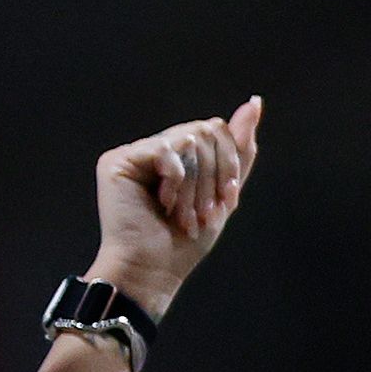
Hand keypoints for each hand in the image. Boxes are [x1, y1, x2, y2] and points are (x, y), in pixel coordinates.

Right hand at [86, 97, 260, 318]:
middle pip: (205, 131)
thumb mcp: (223, 192)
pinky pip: (164, 149)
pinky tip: (162, 202)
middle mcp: (152, 151)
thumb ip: (238, 149)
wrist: (153, 268)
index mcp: (176, 157)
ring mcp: (133, 155)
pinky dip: (175, 179)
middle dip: (214, 175)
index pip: (216, 131)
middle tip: (202, 212)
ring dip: (195, 184)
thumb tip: (255, 103)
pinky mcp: (115, 163)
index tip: (225, 201)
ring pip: (188, 139)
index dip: (229, 163)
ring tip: (182, 214)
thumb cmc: (184, 241)